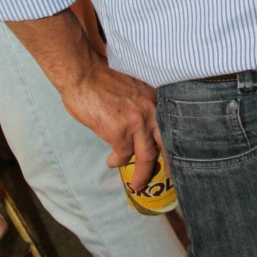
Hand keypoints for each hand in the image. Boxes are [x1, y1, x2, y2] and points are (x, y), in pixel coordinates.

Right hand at [7, 10, 159, 188]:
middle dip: (167, 164)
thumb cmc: (102, 75)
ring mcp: (136, 121)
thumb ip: (142, 104)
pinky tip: (111, 161)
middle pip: (165, 144)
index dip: (173, 142)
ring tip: (137, 183)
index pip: (171, 125)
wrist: (83, 72)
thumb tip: (141, 122)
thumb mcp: (133, 87)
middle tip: (168, 177)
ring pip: (146, 156)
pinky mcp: (118, 131)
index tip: (173, 155)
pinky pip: (122, 154)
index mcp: (156, 97)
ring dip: (141, 173)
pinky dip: (117, 160)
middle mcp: (151, 109)